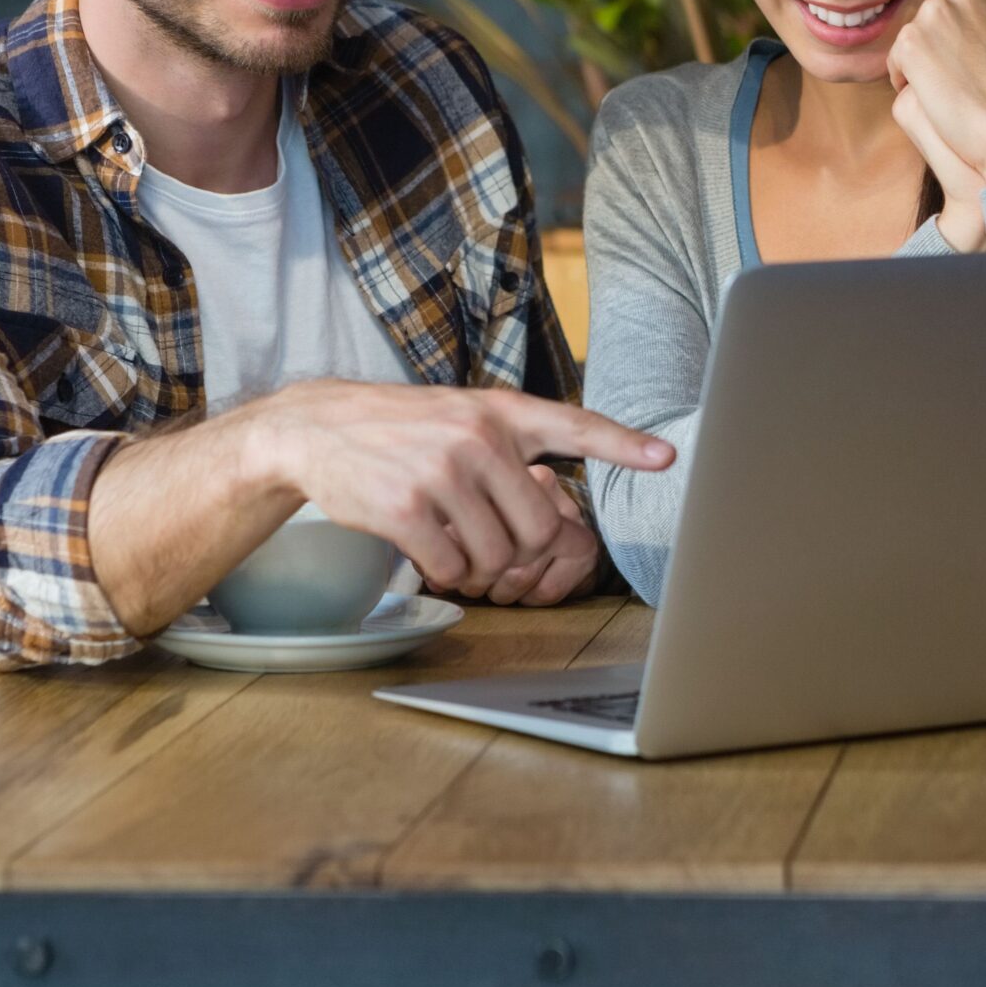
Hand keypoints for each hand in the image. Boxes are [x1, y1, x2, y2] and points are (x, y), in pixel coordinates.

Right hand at [241, 380, 669, 599]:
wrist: (318, 428)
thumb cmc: (402, 431)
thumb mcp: (461, 416)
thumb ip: (510, 448)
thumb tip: (554, 510)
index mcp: (500, 412)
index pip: (575, 426)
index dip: (624, 444)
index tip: (667, 455)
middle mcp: (478, 437)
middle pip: (540, 529)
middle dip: (520, 552)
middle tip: (490, 542)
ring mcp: (442, 472)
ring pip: (498, 557)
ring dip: (481, 569)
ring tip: (456, 544)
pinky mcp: (408, 508)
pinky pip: (455, 570)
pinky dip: (446, 574)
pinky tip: (425, 550)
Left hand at [886, 0, 985, 246]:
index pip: (963, 6)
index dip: (965, 38)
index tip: (973, 65)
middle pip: (937, 17)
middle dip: (942, 44)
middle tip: (955, 80)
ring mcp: (934, 15)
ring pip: (916, 37)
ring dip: (924, 62)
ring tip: (943, 93)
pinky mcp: (911, 43)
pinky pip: (897, 59)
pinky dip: (905, 80)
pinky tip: (928, 101)